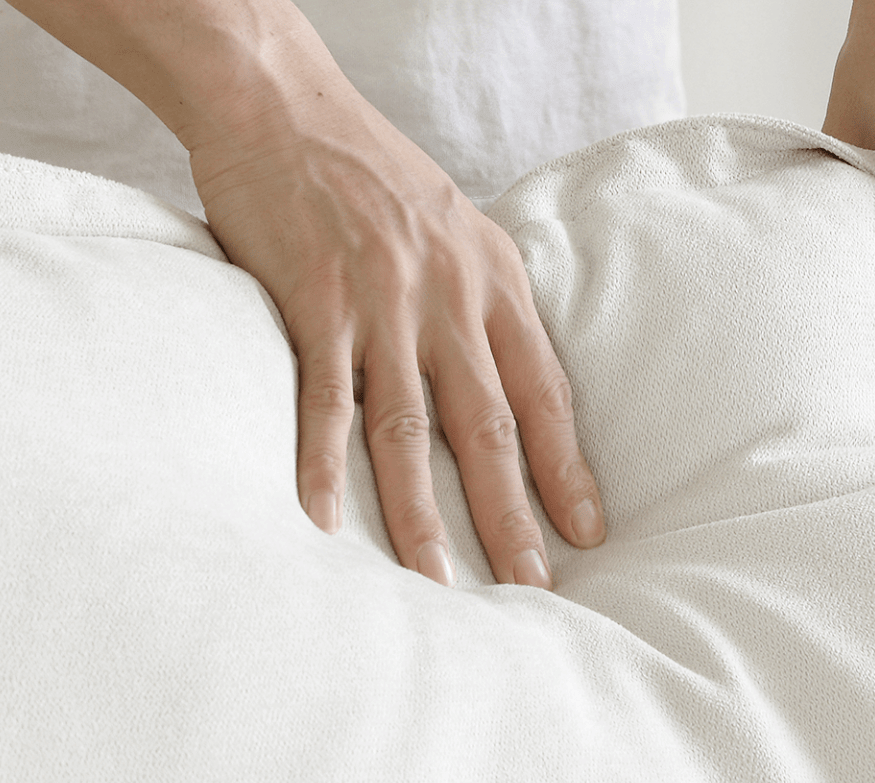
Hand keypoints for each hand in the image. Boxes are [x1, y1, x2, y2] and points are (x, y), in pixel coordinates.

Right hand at [6, 0, 601, 588]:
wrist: (284, 103)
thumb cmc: (366, 171)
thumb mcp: (453, 229)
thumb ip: (477, 302)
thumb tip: (500, 378)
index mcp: (494, 281)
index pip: (545, 393)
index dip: (568, 468)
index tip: (590, 532)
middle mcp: (450, 296)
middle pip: (491, 426)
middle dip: (514, 514)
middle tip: (533, 587)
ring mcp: (383, 300)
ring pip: (412, 427)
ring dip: (423, 512)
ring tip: (439, 580)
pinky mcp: (315, 300)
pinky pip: (324, 397)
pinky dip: (321, 462)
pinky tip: (322, 519)